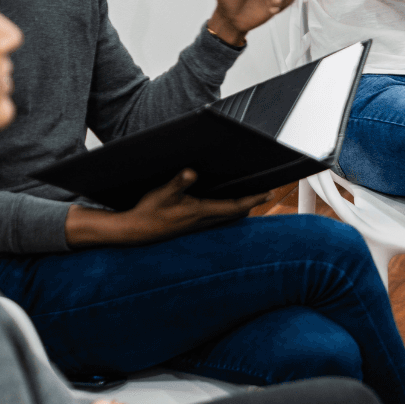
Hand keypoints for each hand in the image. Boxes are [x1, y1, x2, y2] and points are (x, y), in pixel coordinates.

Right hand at [67, 169, 272, 246]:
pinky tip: (227, 205)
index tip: (268, 192)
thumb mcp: (162, 192)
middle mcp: (204, 220)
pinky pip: (218, 219)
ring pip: (228, 217)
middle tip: (266, 192)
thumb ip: (178, 182)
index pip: (235, 206)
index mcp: (201, 211)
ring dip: (241, 207)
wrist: (136, 231)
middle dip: (252, 202)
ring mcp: (199, 225)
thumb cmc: (149, 211)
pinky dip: (229, 211)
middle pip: (237, 212)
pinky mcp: (193, 226)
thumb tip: (191, 172)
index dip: (253, 199)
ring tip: (252, 197)